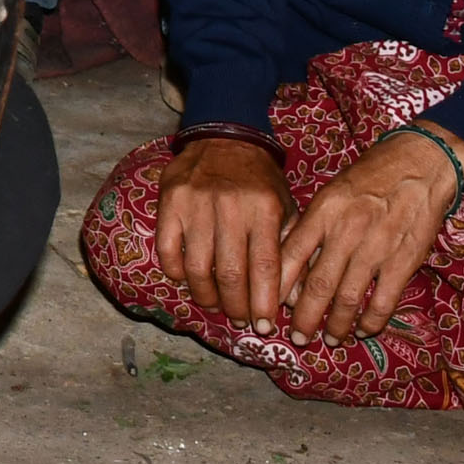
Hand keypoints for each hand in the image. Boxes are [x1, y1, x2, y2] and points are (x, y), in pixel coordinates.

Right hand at [154, 135, 289, 327]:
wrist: (225, 136)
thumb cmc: (260, 180)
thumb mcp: (286, 207)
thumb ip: (292, 251)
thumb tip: (295, 299)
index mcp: (263, 208)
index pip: (264, 267)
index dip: (263, 302)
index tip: (264, 326)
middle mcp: (229, 207)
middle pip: (229, 274)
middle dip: (235, 307)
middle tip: (240, 320)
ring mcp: (195, 204)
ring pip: (197, 268)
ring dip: (206, 296)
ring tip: (215, 304)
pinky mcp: (169, 202)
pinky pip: (168, 250)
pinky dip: (177, 273)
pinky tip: (189, 279)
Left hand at [275, 124, 463, 343]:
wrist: (419, 163)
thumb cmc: (369, 177)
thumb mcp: (331, 192)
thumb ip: (312, 226)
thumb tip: (289, 262)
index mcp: (322, 212)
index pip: (289, 256)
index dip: (276, 289)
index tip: (270, 310)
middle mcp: (346, 232)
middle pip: (317, 286)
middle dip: (304, 318)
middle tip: (298, 338)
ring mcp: (376, 248)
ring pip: (348, 298)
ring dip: (337, 325)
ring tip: (330, 340)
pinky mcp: (404, 260)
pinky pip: (384, 301)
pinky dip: (372, 321)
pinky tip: (364, 330)